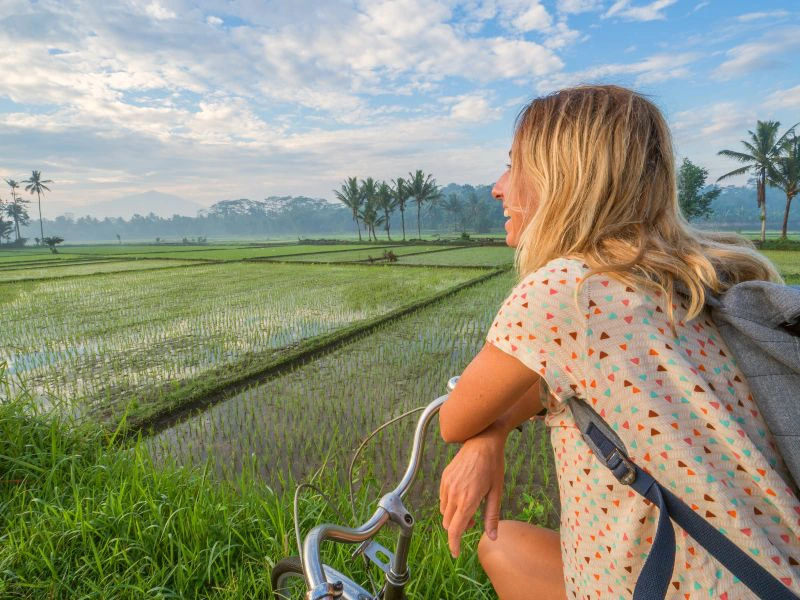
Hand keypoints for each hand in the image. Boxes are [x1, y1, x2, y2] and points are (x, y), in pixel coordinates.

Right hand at [439, 425, 505, 557]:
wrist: (482, 441)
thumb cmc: (493, 466)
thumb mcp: (496, 493)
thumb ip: (491, 517)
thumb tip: (492, 537)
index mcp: (468, 500)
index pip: (455, 530)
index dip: (454, 544)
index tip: (456, 553)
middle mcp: (454, 494)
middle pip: (448, 523)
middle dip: (458, 529)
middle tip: (475, 521)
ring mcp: (447, 485)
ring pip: (444, 511)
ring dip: (454, 516)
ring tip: (470, 506)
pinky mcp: (444, 478)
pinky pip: (442, 498)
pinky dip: (450, 504)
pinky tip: (463, 495)